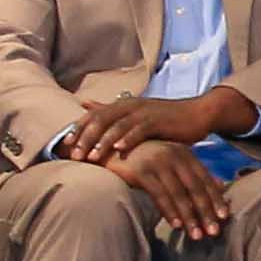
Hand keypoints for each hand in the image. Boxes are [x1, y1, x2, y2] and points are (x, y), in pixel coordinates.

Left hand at [71, 88, 243, 163]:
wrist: (197, 114)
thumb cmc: (164, 119)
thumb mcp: (134, 115)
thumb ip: (109, 111)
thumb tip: (84, 104)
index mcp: (122, 105)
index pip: (93, 116)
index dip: (78, 129)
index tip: (64, 145)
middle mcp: (130, 105)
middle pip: (101, 120)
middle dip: (85, 137)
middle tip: (74, 154)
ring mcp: (144, 112)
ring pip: (117, 126)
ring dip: (103, 142)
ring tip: (92, 157)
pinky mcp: (159, 120)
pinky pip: (140, 130)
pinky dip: (128, 139)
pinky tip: (119, 151)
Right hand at [114, 141, 234, 242]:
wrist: (111, 146)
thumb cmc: (145, 156)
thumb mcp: (172, 159)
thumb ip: (194, 171)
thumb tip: (221, 185)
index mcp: (185, 153)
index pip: (205, 179)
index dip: (216, 199)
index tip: (225, 217)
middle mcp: (174, 155)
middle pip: (195, 188)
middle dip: (206, 212)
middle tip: (215, 232)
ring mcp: (158, 162)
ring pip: (179, 194)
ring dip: (189, 217)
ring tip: (197, 235)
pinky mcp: (141, 171)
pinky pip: (159, 195)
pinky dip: (169, 211)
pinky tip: (176, 225)